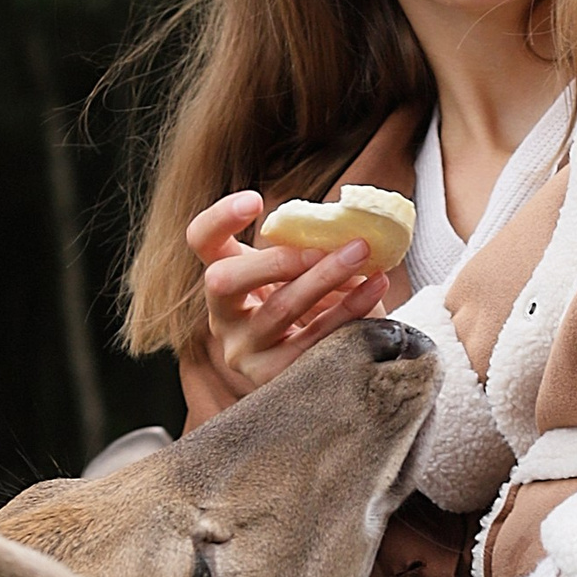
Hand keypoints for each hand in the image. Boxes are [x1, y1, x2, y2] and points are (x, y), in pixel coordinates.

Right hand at [188, 189, 399, 396]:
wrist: (332, 362)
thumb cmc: (315, 303)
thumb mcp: (301, 270)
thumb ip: (307, 245)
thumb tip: (344, 222)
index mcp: (224, 277)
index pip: (201, 241)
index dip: (219, 219)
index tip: (254, 200)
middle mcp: (222, 315)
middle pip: (224, 280)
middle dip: (276, 259)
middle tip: (324, 245)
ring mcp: (243, 350)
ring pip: (278, 308)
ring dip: (325, 276)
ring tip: (361, 252)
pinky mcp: (272, 375)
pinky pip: (313, 338)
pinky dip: (349, 308)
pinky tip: (375, 286)